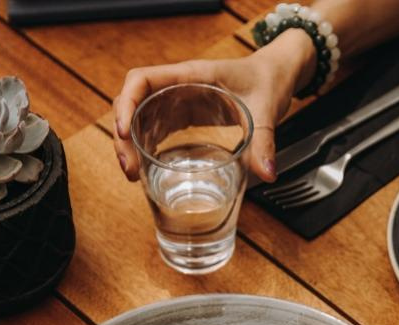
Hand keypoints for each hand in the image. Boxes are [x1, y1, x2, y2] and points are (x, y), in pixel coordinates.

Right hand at [113, 31, 316, 183]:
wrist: (275, 75)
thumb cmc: (267, 80)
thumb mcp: (266, 110)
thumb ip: (264, 142)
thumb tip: (267, 174)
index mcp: (191, 75)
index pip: (142, 79)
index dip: (126, 103)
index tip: (123, 131)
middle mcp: (177, 86)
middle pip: (132, 103)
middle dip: (123, 136)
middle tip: (130, 169)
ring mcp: (177, 100)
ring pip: (139, 118)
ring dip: (130, 145)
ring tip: (133, 175)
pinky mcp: (183, 115)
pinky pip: (155, 128)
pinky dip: (145, 147)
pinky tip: (145, 168)